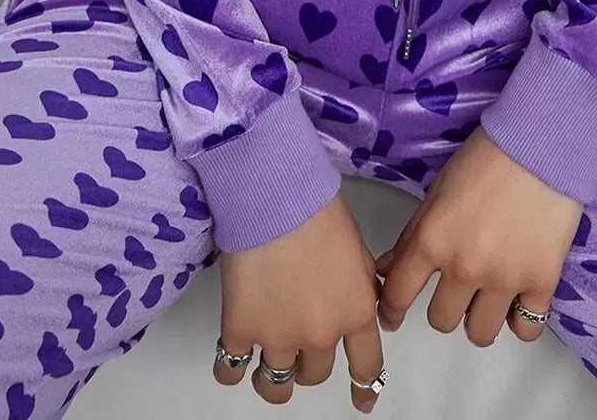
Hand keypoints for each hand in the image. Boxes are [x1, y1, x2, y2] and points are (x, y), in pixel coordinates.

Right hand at [213, 190, 387, 411]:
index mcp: (356, 312)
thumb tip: (359, 308)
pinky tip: (231, 362)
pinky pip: (230, 369)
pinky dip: (229, 369)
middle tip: (299, 345)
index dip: (363, 388)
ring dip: (273, 378)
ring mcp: (278, 337)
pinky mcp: (239, 329)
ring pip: (276, 384)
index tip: (362, 400)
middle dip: (310, 363)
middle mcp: (321, 334)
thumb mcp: (358, 252)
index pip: (367, 367)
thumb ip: (359, 289)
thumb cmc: (318, 210)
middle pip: (317, 374)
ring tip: (266, 370)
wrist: (275, 196)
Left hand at [374, 126, 581, 347]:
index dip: (391, 311)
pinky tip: (518, 301)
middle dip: (444, 307)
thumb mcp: (438, 191)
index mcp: (433, 239)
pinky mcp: (541, 282)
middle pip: (441, 320)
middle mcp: (464, 267)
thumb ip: (413, 235)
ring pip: (480, 333)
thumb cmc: (486, 157)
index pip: (399, 294)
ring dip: (479, 318)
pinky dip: (520, 319)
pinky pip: (526, 328)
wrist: (541, 144)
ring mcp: (504, 279)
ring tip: (487, 299)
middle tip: (454, 291)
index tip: (393, 317)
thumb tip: (388, 267)